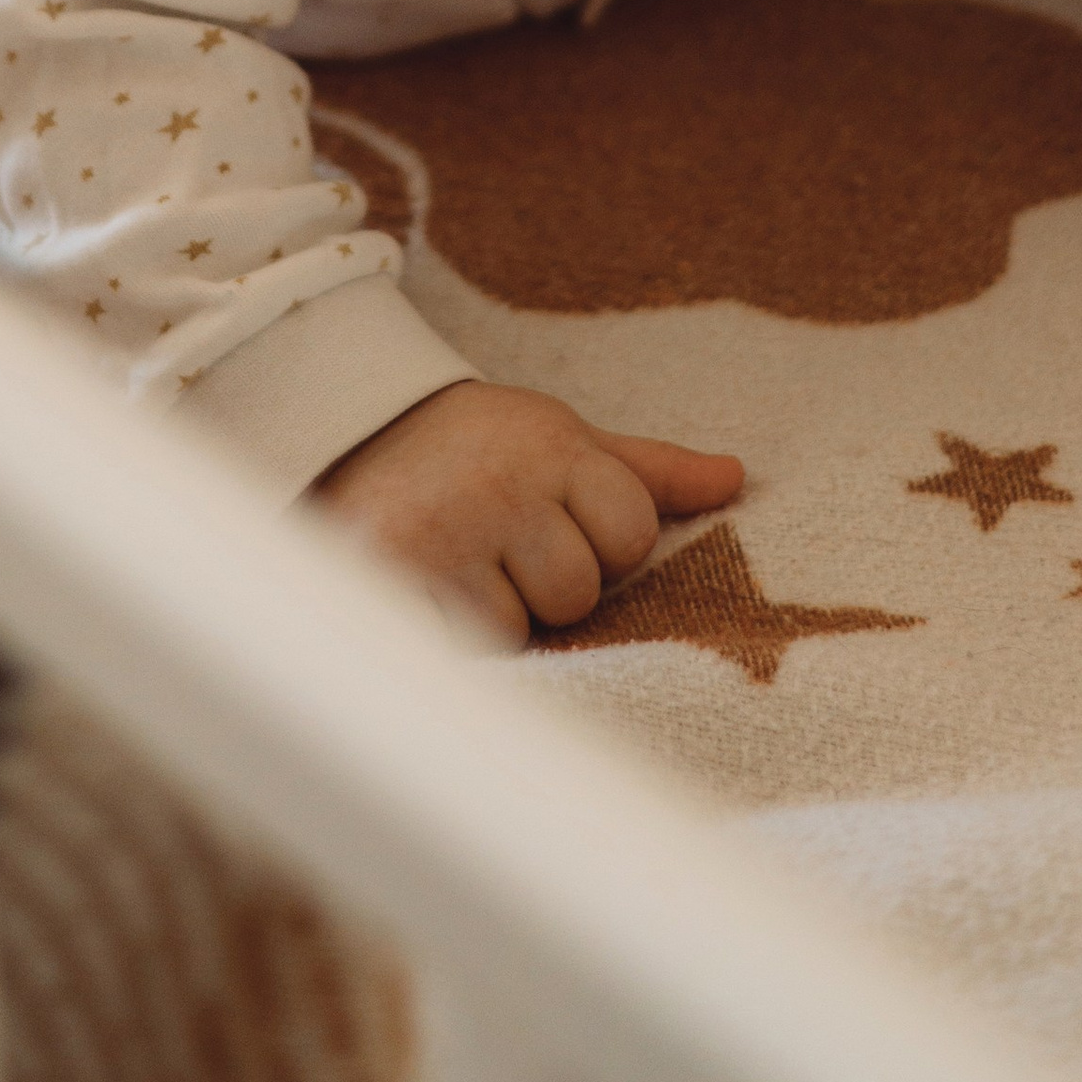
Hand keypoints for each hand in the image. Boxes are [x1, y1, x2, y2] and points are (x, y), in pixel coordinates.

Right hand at [310, 378, 744, 646]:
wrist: (345, 432)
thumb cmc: (472, 449)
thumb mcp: (557, 439)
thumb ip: (645, 471)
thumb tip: (735, 478)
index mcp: (549, 448)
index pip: (631, 531)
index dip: (601, 540)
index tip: (554, 517)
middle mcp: (498, 488)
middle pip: (577, 591)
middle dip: (543, 583)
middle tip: (493, 546)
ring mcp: (441, 540)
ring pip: (515, 628)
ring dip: (490, 614)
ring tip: (454, 567)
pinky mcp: (389, 587)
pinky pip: (457, 650)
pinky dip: (443, 637)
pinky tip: (422, 598)